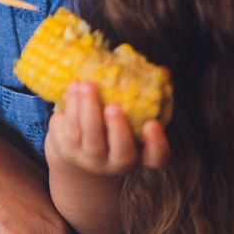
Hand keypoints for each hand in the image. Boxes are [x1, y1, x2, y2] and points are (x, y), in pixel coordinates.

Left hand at [45, 81, 169, 176]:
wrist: (78, 148)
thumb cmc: (112, 124)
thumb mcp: (131, 114)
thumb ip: (148, 94)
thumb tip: (164, 72)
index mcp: (141, 153)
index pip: (156, 156)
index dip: (156, 143)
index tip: (153, 124)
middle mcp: (117, 161)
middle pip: (120, 152)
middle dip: (118, 129)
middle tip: (114, 107)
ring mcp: (92, 158)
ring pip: (92, 137)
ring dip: (89, 110)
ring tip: (88, 85)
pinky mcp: (69, 148)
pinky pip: (72, 127)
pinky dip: (72, 105)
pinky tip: (75, 87)